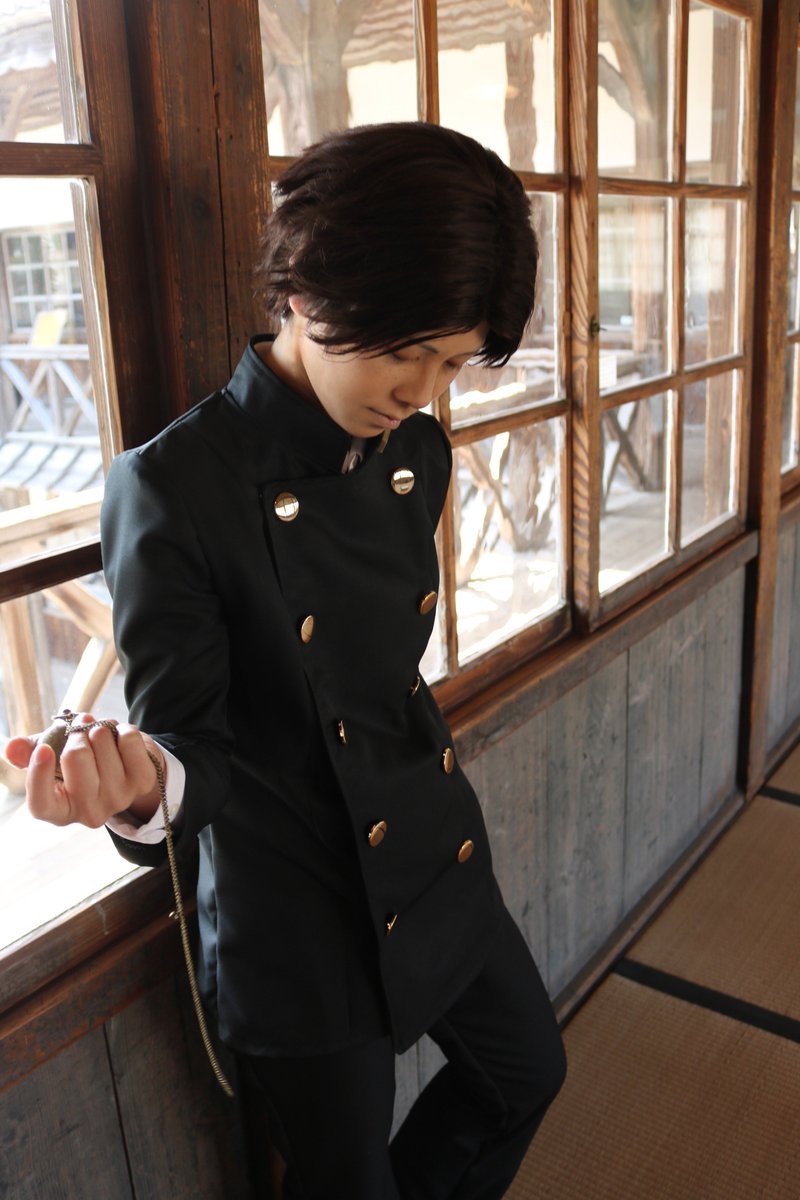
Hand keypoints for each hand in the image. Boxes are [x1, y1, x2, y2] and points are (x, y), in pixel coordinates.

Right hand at [4, 712, 163, 828]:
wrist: (125, 766)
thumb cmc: (80, 762)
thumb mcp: (52, 757)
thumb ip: (29, 752)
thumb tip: (12, 748)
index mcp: (59, 811)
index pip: (41, 804)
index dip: (39, 776)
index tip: (43, 748)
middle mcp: (89, 813)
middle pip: (75, 757)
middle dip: (76, 733)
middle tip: (80, 726)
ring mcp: (118, 799)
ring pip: (102, 741)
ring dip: (99, 728)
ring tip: (100, 733)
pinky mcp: (143, 782)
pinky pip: (128, 738)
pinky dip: (122, 729)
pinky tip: (120, 739)